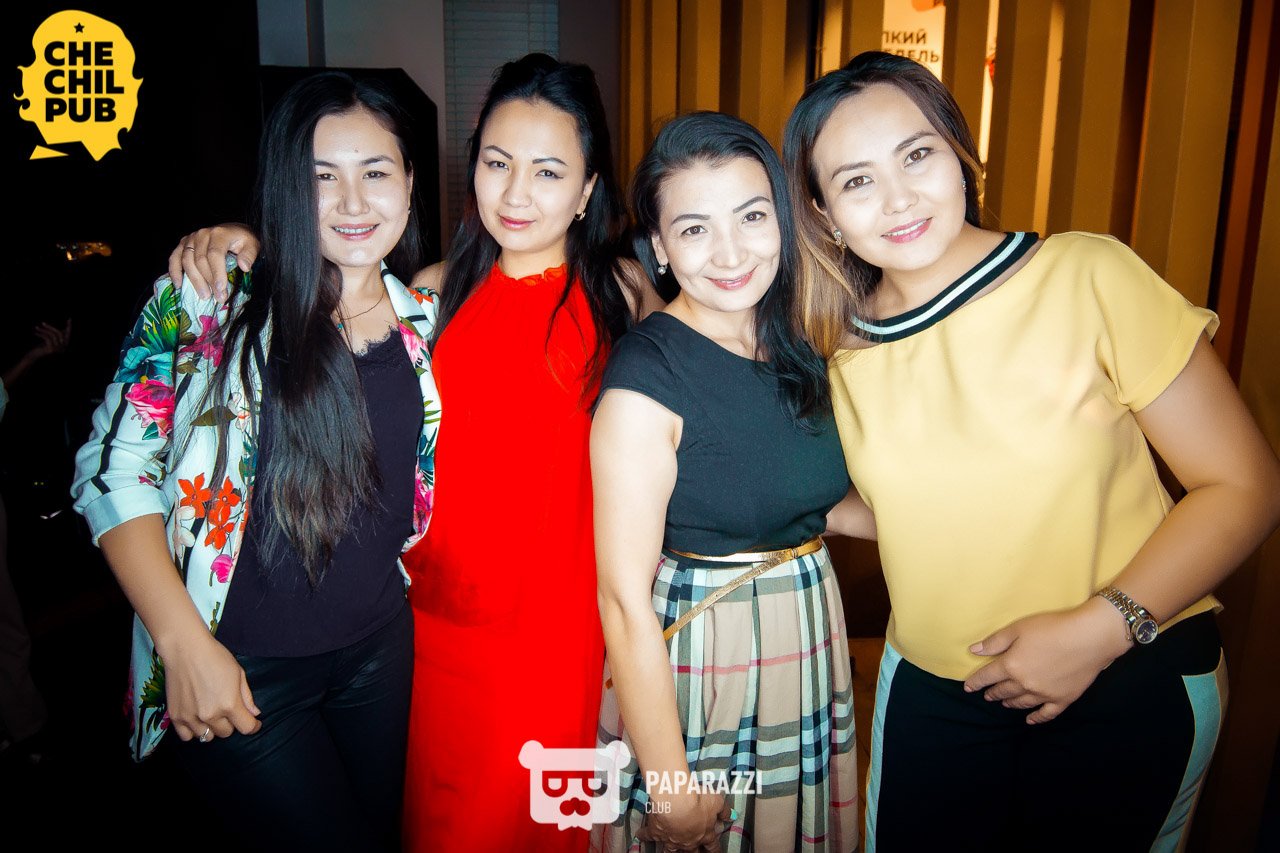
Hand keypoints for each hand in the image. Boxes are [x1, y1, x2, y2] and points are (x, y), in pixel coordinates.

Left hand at [27, 319, 70, 359]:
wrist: (35, 357)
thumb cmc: (42, 348)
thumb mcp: (50, 341)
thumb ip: (56, 336)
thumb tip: (64, 329)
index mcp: (64, 345)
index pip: (68, 334)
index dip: (69, 327)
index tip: (69, 319)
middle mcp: (63, 347)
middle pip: (59, 333)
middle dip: (50, 327)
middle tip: (42, 323)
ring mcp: (58, 349)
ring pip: (53, 335)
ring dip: (44, 330)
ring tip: (36, 328)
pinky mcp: (51, 349)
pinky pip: (47, 338)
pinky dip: (41, 334)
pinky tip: (35, 333)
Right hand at [158, 629, 260, 741]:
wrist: (185, 649)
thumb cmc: (215, 657)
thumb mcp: (239, 673)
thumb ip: (247, 697)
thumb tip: (254, 714)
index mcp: (230, 704)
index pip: (247, 728)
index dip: (253, 726)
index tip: (253, 722)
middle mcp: (210, 715)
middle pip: (226, 733)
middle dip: (230, 723)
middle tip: (227, 710)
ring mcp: (191, 717)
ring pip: (207, 736)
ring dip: (212, 727)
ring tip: (211, 713)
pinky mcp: (176, 716)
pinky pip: (187, 736)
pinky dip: (193, 731)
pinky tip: (196, 719)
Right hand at [167, 224, 257, 301]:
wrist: (233, 231)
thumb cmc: (243, 240)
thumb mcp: (252, 245)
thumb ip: (249, 255)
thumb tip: (244, 267)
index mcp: (219, 233)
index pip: (215, 255)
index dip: (217, 273)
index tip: (221, 289)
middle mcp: (202, 234)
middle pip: (200, 260)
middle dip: (208, 281)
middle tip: (217, 297)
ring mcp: (191, 238)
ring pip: (186, 260)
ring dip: (194, 280)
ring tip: (204, 296)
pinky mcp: (183, 243)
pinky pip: (174, 257)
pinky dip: (174, 271)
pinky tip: (178, 285)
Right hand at [637, 792, 730, 851]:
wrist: (677, 801)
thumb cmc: (698, 800)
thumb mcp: (717, 801)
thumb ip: (724, 809)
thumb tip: (730, 815)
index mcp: (705, 834)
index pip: (712, 846)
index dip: (714, 850)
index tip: (714, 852)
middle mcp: (688, 841)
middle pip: (691, 852)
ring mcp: (671, 839)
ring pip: (671, 851)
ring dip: (670, 851)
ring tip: (669, 852)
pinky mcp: (656, 832)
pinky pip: (648, 836)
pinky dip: (644, 835)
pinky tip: (639, 835)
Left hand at [963, 597, 1132, 723]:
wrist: (1089, 637)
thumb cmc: (1052, 628)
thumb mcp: (1018, 629)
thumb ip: (994, 642)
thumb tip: (973, 651)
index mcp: (1011, 666)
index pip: (987, 676)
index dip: (975, 682)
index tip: (968, 687)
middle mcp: (1025, 684)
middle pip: (1003, 691)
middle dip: (992, 693)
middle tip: (987, 695)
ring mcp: (1044, 694)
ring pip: (1022, 703)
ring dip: (1010, 703)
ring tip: (1004, 703)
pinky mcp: (1063, 699)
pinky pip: (1046, 714)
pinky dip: (1036, 718)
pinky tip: (1030, 720)